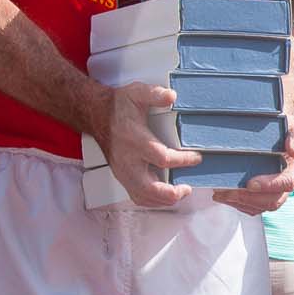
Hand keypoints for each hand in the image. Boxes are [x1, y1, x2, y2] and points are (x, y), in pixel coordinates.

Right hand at [91, 82, 200, 209]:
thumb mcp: (137, 93)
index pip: (162, 158)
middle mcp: (128, 160)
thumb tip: (171, 96)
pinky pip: (138, 196)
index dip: (182, 161)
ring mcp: (123, 172)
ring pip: (143, 196)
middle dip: (171, 193)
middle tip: (187, 188)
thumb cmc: (119, 106)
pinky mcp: (122, 177)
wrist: (97, 115)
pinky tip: (166, 195)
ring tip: (180, 192)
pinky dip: (153, 200)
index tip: (196, 157)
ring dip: (164, 199)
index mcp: (135, 141)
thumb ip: (155, 94)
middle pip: (149, 188)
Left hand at [213, 116, 293, 214]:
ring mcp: (275, 191)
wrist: (272, 129)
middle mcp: (287, 182)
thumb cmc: (281, 127)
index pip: (287, 182)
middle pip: (273, 201)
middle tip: (229, 191)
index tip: (251, 183)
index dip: (269, 185)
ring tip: (221, 193)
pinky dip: (237, 204)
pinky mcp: (263, 196)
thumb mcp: (290, 125)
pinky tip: (223, 195)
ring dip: (239, 202)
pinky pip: (252, 208)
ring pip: (261, 207)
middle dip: (250, 198)